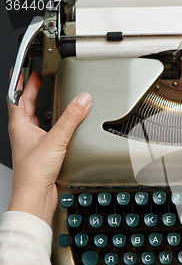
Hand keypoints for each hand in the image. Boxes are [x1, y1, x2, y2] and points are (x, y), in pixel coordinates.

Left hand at [7, 71, 90, 225]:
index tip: (23, 68)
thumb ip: (71, 119)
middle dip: (30, 91)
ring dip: (41, 107)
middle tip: (38, 79)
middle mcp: (23, 133)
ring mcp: (32, 143)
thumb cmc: (33, 172)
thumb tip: (82, 100)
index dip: (19, 81)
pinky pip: (46, 133)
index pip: (15, 96)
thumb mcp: (55, 140)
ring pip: (35, 120)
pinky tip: (62, 127)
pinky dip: (52, 125)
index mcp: (19, 125)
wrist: (35, 196)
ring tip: (49, 97)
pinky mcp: (43, 153)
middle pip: (24, 106)